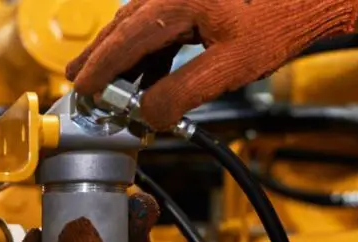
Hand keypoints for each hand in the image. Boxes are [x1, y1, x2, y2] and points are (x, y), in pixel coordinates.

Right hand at [66, 0, 357, 130]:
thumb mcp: (232, 66)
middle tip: (78, 81)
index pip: (125, 40)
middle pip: (122, 28)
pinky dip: (146, 50)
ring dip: (120, 55)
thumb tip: (148, 115)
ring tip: (102, 79)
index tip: (83, 89)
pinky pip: (158, 25)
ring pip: (137, 25)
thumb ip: (184, 92)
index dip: (100, 68)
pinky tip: (144, 71)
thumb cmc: (279, 23)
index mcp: (177, 2)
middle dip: (99, 57)